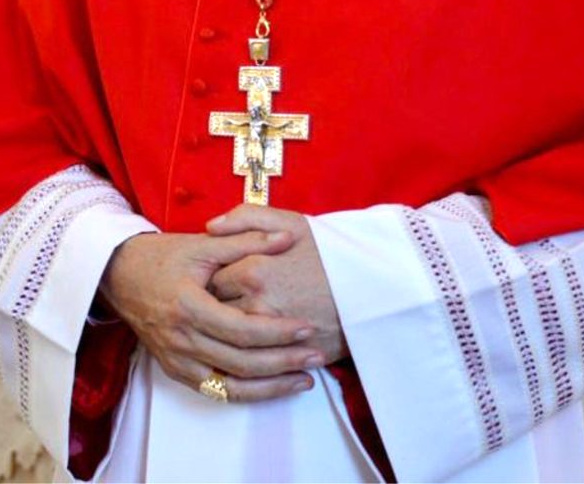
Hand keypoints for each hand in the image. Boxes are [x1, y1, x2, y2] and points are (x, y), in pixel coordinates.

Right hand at [98, 229, 323, 400]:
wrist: (120, 274)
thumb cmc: (165, 255)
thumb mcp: (206, 243)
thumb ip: (248, 240)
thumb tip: (287, 239)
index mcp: (189, 307)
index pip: (242, 330)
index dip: (277, 332)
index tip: (307, 328)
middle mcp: (181, 339)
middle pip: (240, 363)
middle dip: (283, 363)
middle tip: (317, 357)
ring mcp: (176, 359)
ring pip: (230, 386)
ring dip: (270, 387)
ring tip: (304, 380)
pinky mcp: (175, 370)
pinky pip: (215, 391)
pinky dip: (245, 393)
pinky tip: (272, 387)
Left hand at [207, 205, 346, 364]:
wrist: (374, 288)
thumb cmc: (330, 252)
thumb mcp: (292, 222)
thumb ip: (246, 217)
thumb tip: (210, 226)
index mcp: (253, 270)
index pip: (209, 280)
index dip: (209, 278)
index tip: (212, 276)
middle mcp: (255, 305)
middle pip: (214, 312)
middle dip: (212, 307)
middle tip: (215, 300)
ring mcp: (270, 337)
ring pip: (228, 340)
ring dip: (223, 334)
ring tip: (227, 324)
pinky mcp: (285, 359)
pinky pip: (247, 366)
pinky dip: (240, 358)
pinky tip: (242, 347)